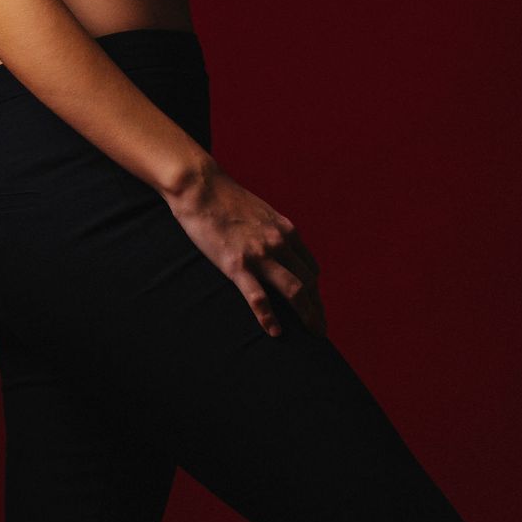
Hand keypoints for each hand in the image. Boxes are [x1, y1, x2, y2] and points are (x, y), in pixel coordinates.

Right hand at [166, 163, 326, 338]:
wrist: (201, 186)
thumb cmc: (225, 199)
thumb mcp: (260, 212)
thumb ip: (271, 231)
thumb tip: (276, 247)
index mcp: (286, 231)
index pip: (310, 267)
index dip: (315, 290)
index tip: (313, 306)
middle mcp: (279, 243)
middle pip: (309, 282)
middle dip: (317, 308)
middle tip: (320, 330)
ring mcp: (259, 254)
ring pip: (294, 291)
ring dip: (308, 315)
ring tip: (313, 334)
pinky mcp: (236, 264)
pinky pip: (258, 297)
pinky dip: (269, 317)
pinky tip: (275, 332)